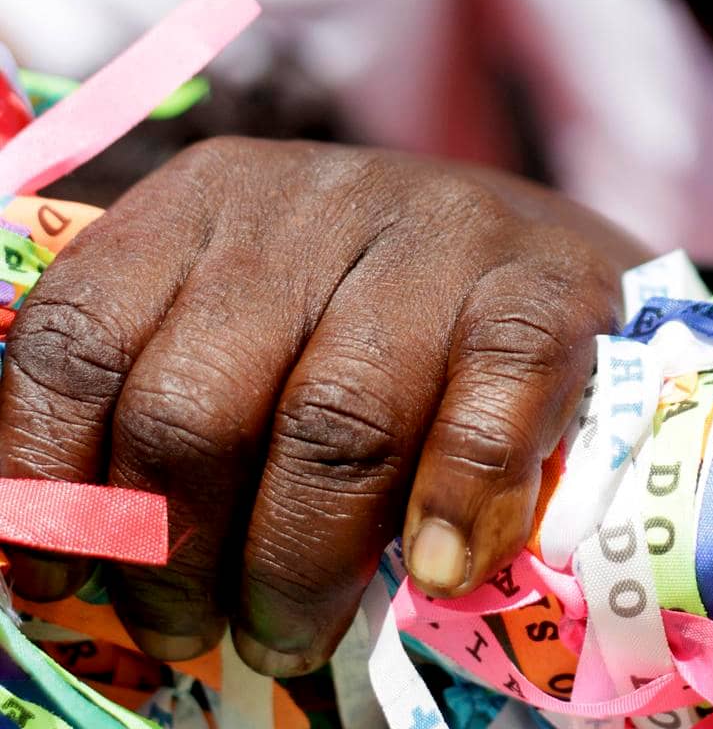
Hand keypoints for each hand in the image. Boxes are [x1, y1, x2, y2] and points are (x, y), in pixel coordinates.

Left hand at [0, 139, 640, 676]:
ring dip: (300, 564)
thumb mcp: (242, 318)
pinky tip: (435, 567)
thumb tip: (70, 557)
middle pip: (198, 402)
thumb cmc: (360, 311)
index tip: (61, 580)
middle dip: (178, 554)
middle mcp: (310, 199)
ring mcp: (437, 230)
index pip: (79, 336)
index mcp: (202, 199)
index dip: (47, 476)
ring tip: (290, 633)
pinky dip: (454, 503)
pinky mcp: (544, 282)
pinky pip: (486, 408)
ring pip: (336, 423)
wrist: (541, 253)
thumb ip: (161, 395)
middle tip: (192, 631)